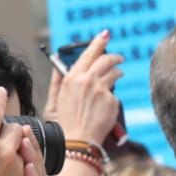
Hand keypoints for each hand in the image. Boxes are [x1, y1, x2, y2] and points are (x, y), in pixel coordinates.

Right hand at [45, 30, 122, 145]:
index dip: (98, 42)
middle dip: (114, 56)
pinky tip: (107, 105)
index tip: (105, 35)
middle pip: (105, 60)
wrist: (78, 141)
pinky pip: (114, 94)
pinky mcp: (111, 100)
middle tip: (119, 57)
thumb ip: (60, 81)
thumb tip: (64, 67)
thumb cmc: (65, 123)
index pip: (88, 54)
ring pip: (114, 74)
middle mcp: (87, 80)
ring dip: (117, 72)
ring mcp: (101, 90)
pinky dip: (112, 96)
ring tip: (119, 74)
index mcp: (72, 78)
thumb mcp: (56, 100)